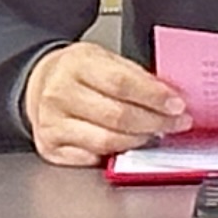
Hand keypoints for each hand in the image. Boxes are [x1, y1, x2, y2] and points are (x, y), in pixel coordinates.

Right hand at [22, 40, 181, 164]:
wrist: (39, 83)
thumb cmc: (77, 72)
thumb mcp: (104, 58)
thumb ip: (134, 76)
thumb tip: (169, 97)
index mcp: (77, 64)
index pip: (122, 83)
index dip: (154, 97)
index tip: (178, 105)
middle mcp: (60, 94)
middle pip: (117, 116)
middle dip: (154, 122)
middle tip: (177, 123)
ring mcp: (52, 123)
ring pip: (106, 141)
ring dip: (139, 141)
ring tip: (155, 134)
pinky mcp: (50, 147)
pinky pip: (90, 159)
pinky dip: (115, 155)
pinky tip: (128, 147)